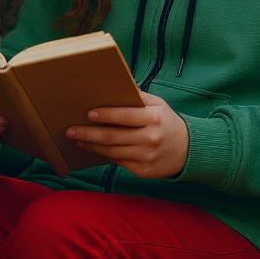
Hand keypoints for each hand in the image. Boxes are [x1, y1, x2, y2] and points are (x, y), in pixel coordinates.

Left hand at [66, 91, 189, 178]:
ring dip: (91, 145)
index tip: (88, 114)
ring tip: (77, 139)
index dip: (105, 115)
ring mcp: (146, 157)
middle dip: (88, 133)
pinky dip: (104, 155)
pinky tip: (93, 148)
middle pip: (113, 137)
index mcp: (154, 119)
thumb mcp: (158, 105)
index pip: (125, 116)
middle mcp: (150, 139)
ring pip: (112, 152)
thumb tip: (114, 87)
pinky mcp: (143, 171)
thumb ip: (138, 97)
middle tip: (71, 130)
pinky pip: (118, 162)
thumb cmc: (167, 123)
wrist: (189, 150)